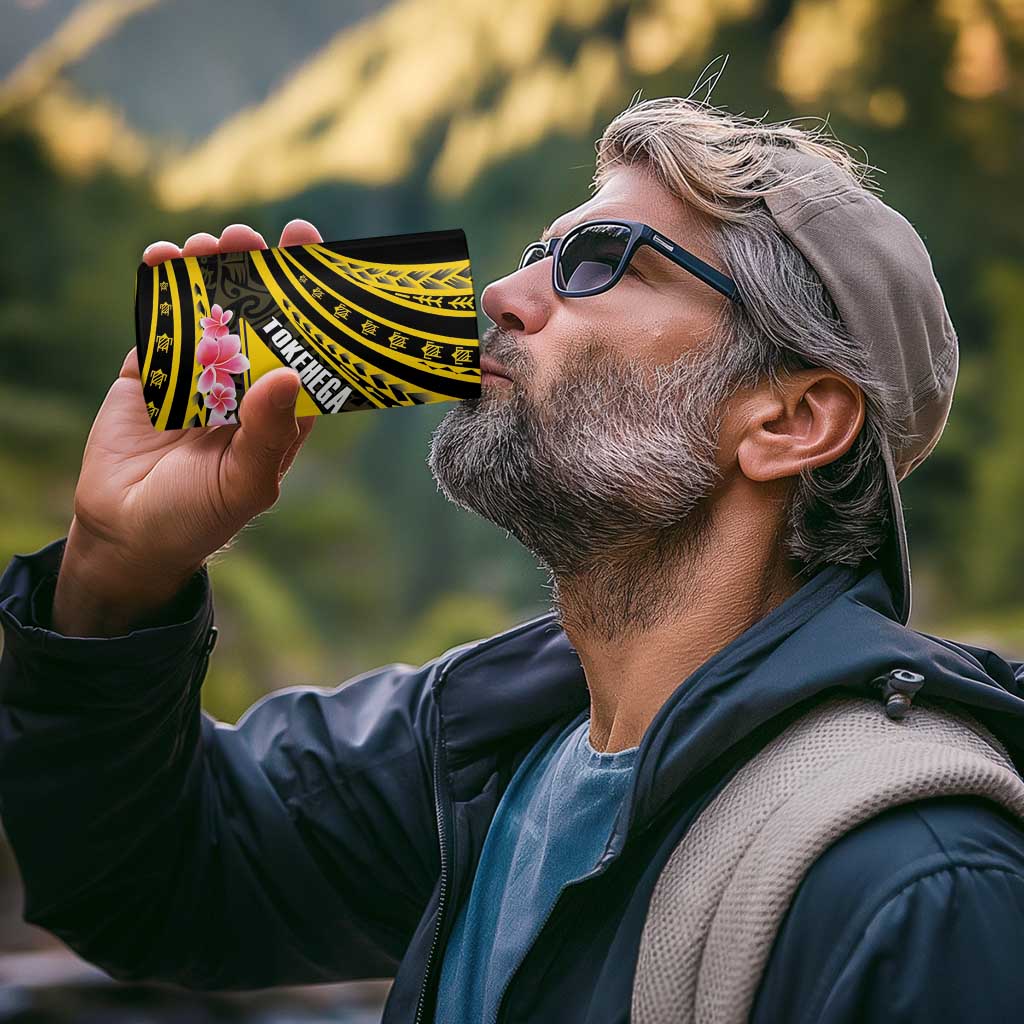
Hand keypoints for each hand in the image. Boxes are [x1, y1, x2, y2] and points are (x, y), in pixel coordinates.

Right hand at [52, 220, 322, 636]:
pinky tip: (162, 258)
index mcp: (279, 409)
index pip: (303, 345)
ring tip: (207, 244)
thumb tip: (287, 374)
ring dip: (210, 272)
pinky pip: (159, 322)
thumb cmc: (200, 517)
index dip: (309, 301)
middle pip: (257, 317)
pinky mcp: (152, 371)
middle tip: (251, 237)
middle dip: (257, 273)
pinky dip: (159, 288)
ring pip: (209, 310)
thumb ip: (267, 433)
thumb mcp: (244, 483)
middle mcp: (244, 384)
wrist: (127, 534)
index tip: (311, 254)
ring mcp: (197, 374)